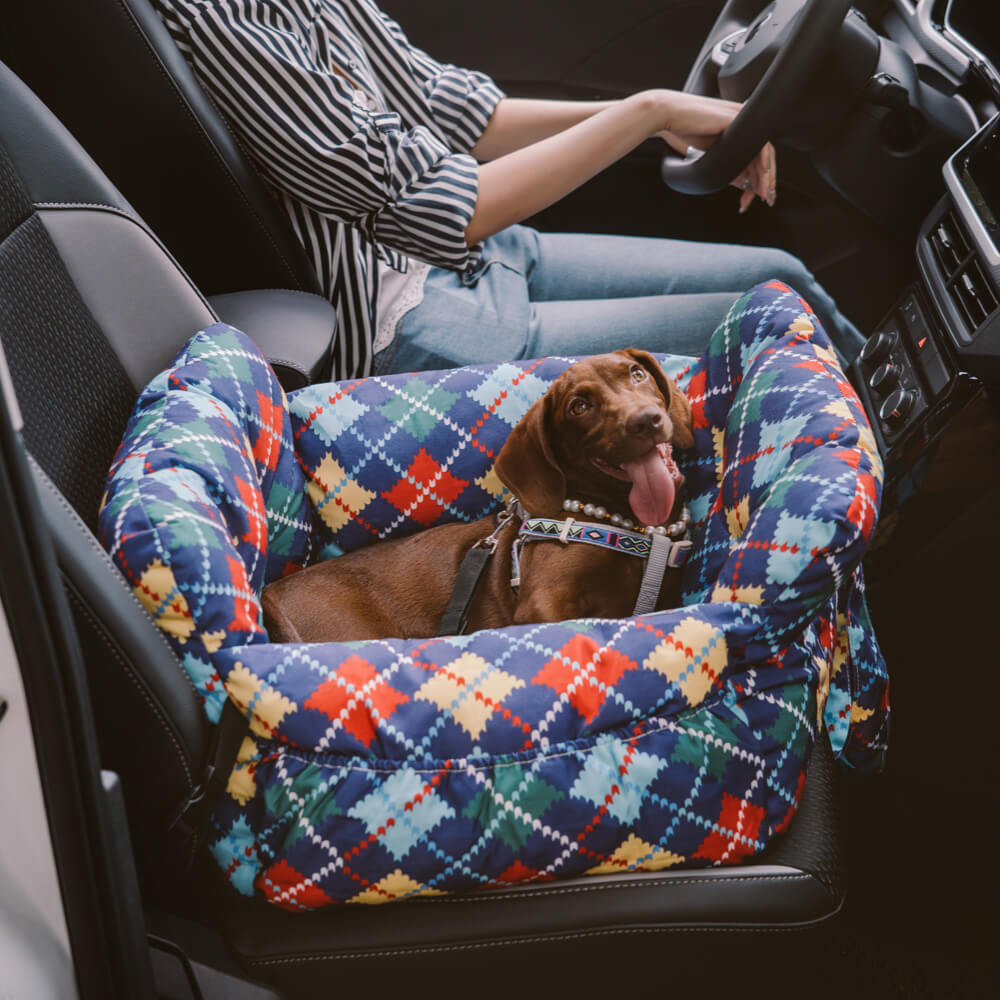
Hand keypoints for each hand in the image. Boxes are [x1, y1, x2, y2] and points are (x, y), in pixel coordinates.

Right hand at [655, 93, 776, 212]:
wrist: (671, 115)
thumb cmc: (683, 131)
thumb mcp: (710, 156)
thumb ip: (728, 167)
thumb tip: (744, 182)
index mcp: (737, 131)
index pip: (755, 157)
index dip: (758, 179)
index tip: (752, 197)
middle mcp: (744, 124)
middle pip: (764, 156)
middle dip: (766, 181)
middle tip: (765, 199)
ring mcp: (743, 121)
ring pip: (765, 152)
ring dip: (766, 176)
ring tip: (763, 194)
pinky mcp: (740, 120)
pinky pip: (759, 143)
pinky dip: (763, 160)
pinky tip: (763, 175)